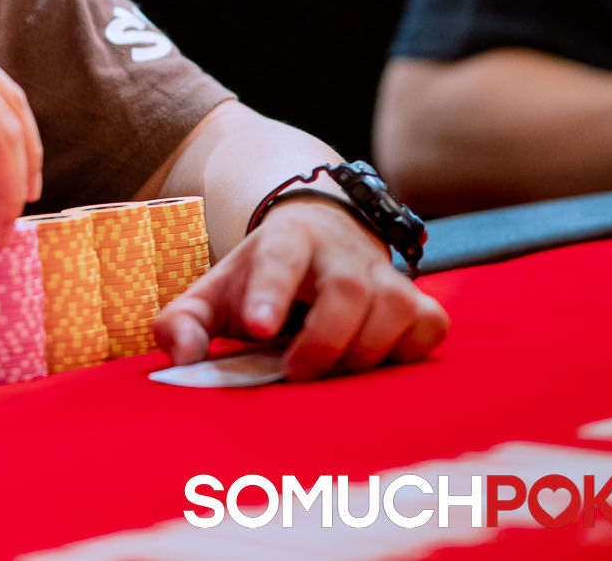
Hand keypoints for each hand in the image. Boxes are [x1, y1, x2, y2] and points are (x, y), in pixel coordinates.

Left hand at [152, 196, 448, 378]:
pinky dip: (409, 352)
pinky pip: (431, 326)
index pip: (281, 257)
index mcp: (286, 239)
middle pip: (347, 289)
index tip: (257, 328)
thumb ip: (183, 322)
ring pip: (395, 307)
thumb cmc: (261, 279)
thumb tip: (180, 356)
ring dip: (364, 353)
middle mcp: (342, 250)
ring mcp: (386, 275)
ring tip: (331, 372)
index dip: (271, 291)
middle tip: (295, 371)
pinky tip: (376, 364)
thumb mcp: (214, 293)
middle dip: (323, 340)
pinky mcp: (420, 301)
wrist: (320, 241)